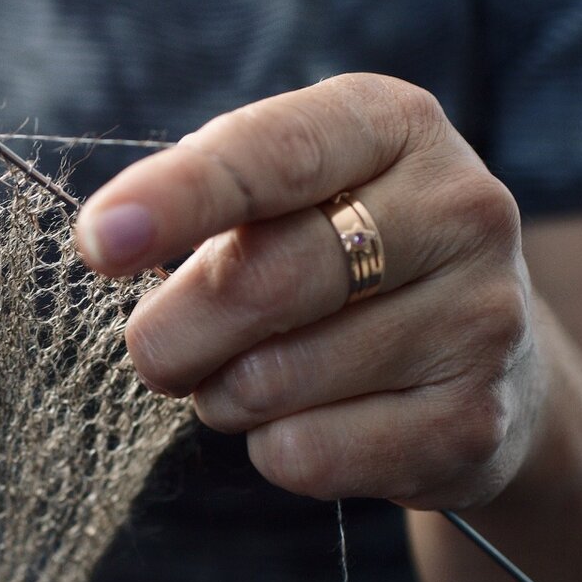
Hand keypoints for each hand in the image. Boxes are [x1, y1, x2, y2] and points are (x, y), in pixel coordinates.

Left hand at [76, 74, 539, 509]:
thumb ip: (212, 202)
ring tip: (249, 378)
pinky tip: (306, 420)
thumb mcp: (293, 194)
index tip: (99, 241)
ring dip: (222, 394)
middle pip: (261, 281)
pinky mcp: (473, 422)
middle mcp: (457, 211)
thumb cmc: (345, 255)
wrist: (482, 356)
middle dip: (171, 333)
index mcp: (393, 127)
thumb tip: (109, 240)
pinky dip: (272, 449)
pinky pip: (308, 455)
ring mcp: (481, 319)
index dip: (176, 199)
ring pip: (273, 381)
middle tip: (154, 351)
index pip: (271, 155)